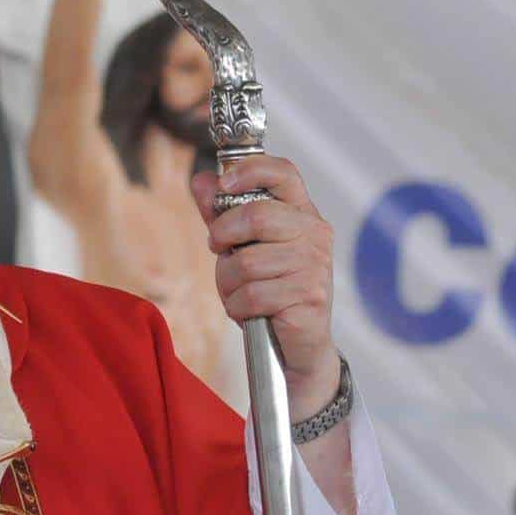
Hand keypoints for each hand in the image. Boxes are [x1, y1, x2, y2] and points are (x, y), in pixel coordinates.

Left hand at [191, 156, 341, 419]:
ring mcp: (315, 265)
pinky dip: (237, 305)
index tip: (223, 183)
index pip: (283, 172)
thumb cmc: (268, 288)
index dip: (250, 170)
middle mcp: (314, 233)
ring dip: (227, 281)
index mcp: (301, 212)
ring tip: (237, 290)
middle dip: (223, 235)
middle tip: (219, 249)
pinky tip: (247, 310)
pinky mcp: (308, 296)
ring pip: (247, 261)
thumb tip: (201, 180)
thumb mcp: (241, 245)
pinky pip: (252, 294)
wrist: (297, 344)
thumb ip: (221, 213)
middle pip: (256, 216)